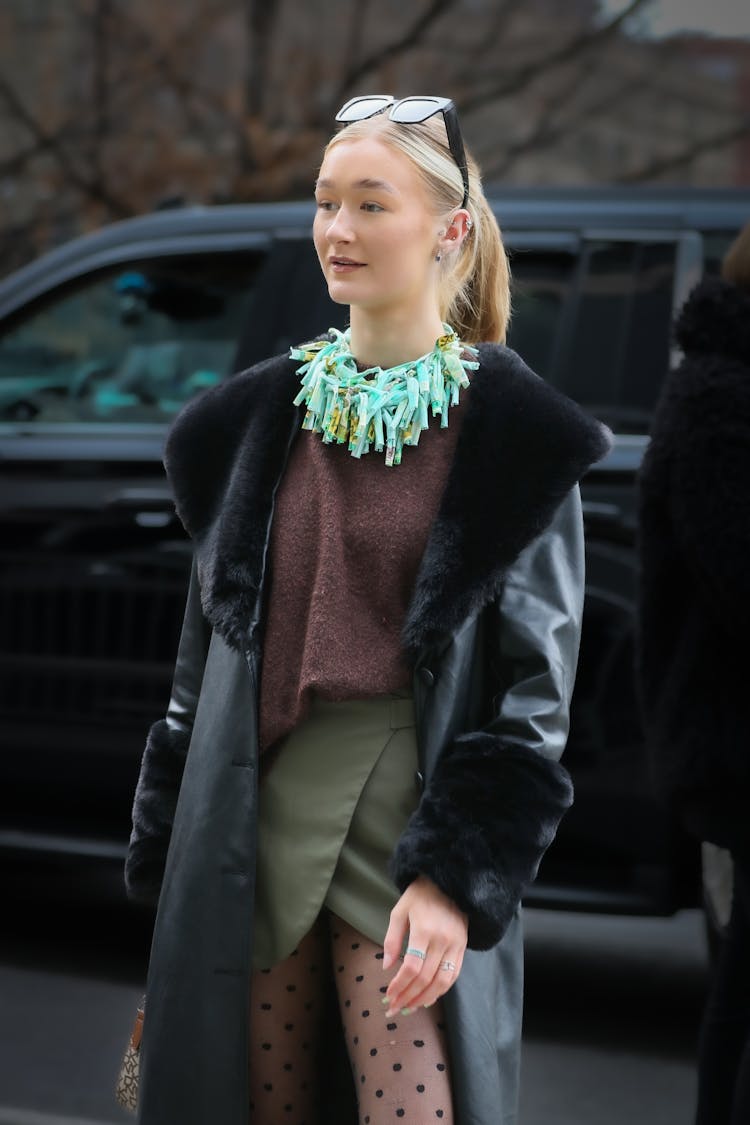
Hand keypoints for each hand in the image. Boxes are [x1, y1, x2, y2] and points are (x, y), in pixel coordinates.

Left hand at [382, 875, 467, 1015]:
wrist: (449, 882)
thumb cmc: (420, 895)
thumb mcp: (399, 911)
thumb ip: (392, 938)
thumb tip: (386, 966)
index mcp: (424, 930)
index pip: (411, 967)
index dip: (399, 985)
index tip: (388, 995)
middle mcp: (442, 940)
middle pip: (425, 978)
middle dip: (408, 997)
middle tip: (394, 1008)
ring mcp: (455, 945)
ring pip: (442, 982)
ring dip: (425, 999)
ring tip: (410, 1007)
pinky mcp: (463, 948)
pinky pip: (454, 975)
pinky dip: (441, 991)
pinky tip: (428, 998)